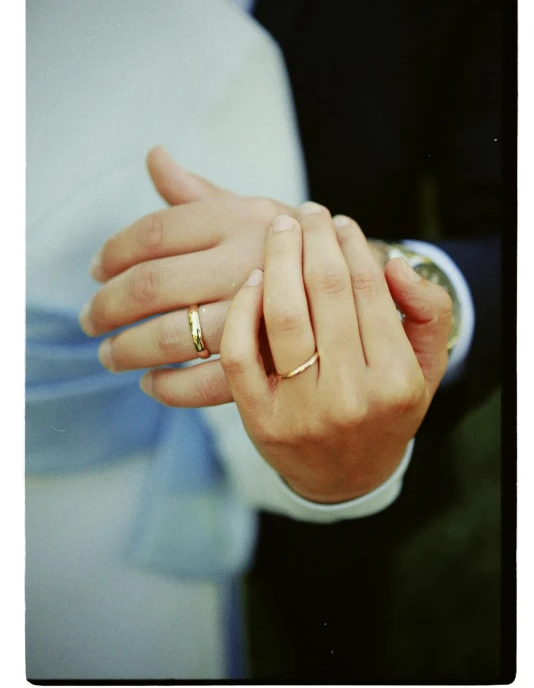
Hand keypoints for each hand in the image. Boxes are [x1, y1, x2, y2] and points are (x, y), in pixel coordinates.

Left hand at [80, 147, 386, 405]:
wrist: (371, 292)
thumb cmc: (299, 250)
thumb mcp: (258, 211)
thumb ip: (201, 193)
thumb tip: (155, 157)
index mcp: (243, 218)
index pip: (155, 231)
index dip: (112, 252)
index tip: (94, 269)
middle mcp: (249, 262)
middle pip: (151, 284)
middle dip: (106, 306)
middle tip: (89, 319)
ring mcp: (261, 315)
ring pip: (172, 336)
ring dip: (128, 349)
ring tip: (109, 355)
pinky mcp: (273, 362)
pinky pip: (208, 383)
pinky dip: (171, 388)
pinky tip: (152, 383)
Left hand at [219, 203, 451, 502]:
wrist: (345, 476)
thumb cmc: (385, 409)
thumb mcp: (426, 367)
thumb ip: (428, 312)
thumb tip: (395, 264)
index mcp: (396, 380)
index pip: (369, 290)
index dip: (351, 245)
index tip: (340, 221)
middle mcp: (350, 396)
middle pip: (325, 292)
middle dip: (313, 239)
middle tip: (306, 211)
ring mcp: (301, 411)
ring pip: (283, 316)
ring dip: (278, 259)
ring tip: (279, 228)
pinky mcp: (260, 419)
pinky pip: (241, 354)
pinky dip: (242, 309)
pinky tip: (251, 278)